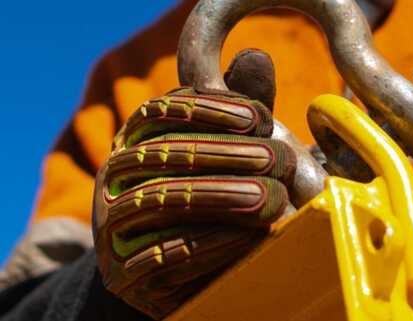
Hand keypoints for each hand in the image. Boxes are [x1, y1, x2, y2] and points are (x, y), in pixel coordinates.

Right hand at [93, 50, 296, 318]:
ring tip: (271, 197)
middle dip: (229, 156)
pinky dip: (216, 242)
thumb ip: (239, 111)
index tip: (260, 118)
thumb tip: (256, 58)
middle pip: (165, 156)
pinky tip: (254, 234)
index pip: (159, 112)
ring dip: (224, 197)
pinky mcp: (126, 276)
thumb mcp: (229, 152)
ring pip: (164, 201)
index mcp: (132, 142)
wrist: (183, 277)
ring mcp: (112, 230)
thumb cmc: (214, 200)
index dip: (210, 111)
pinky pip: (169, 254)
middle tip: (279, 161)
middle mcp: (113, 181)